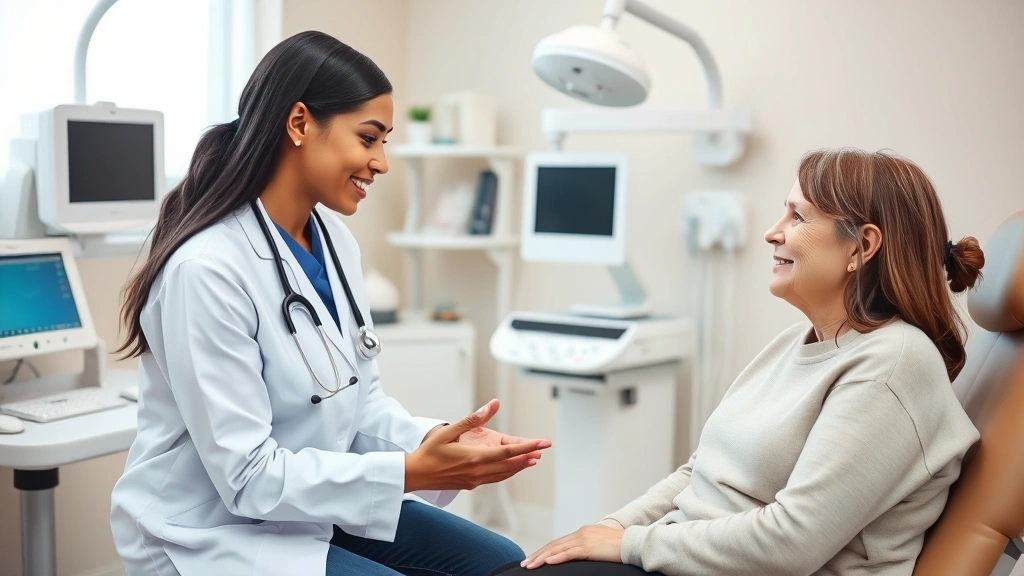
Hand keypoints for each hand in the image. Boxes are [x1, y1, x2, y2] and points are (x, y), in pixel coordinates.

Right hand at [405, 399, 551, 491]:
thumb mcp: (449, 431)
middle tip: (542, 451)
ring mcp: (475, 480)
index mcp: (475, 457)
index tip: (542, 443)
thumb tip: (492, 405)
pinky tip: (510, 468)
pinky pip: (494, 478)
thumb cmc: (429, 451)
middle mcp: (478, 471)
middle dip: (527, 457)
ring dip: (518, 467)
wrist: (415, 475)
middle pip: (510, 464)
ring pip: (504, 474)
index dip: (528, 447)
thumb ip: (473, 419)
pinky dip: (506, 472)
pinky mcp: (470, 484)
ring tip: (531, 460)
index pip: (509, 452)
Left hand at [522, 524, 624, 568]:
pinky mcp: (589, 547)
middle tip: (525, 564)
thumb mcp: (600, 546)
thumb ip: (589, 548)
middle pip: (554, 545)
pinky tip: (547, 562)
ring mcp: (584, 539)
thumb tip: (580, 556)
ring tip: (530, 565)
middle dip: (538, 554)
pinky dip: (556, 557)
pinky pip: (569, 553)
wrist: (634, 542)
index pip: (558, 542)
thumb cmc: (620, 547)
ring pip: (557, 549)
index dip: (545, 550)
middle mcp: (580, 533)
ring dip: (541, 557)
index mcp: (582, 533)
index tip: (534, 558)